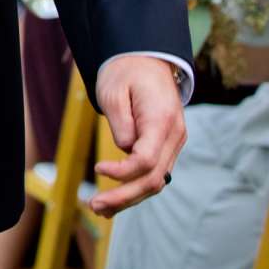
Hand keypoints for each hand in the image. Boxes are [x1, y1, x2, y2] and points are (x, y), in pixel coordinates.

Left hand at [91, 56, 185, 215]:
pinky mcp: (167, 147)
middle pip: (154, 178)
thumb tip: (125, 151)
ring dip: (129, 198)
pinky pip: (154, 173)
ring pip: (157, 181)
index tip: (98, 169)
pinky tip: (114, 201)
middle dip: (124, 196)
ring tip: (99, 208)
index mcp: (162, 120)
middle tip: (94, 206)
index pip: (147, 160)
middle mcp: (174, 136)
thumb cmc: (126, 72)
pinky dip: (135, 188)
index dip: (123, 172)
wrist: (147, 59)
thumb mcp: (113, 91)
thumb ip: (120, 124)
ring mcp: (174, 143)